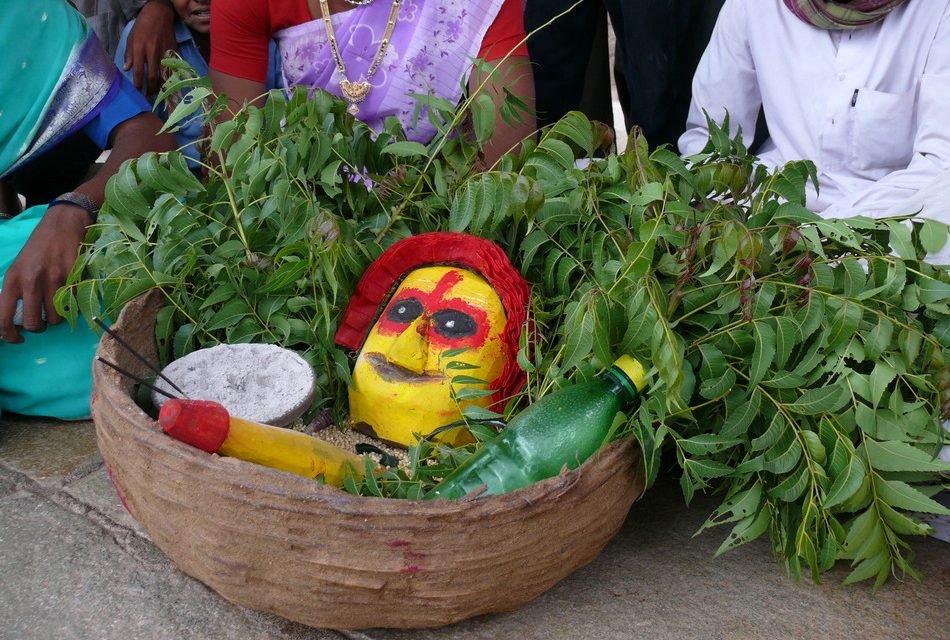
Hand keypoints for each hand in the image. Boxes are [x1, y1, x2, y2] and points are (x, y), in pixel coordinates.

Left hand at [0, 204, 90, 342]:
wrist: (61, 225)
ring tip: (56, 306)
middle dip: (38, 328)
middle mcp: (31, 281)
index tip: (16, 338)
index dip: (8, 335)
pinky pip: (72, 306)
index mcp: (12, 279)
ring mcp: (53, 280)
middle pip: (34, 323)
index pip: (3, 317)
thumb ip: (16, 290)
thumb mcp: (18, 267)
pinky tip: (69, 295)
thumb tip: (15, 318)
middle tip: (41, 321)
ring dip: (56, 318)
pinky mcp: (73, 279)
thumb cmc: (38, 248)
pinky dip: (71, 307)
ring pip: (55, 318)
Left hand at [123, 0, 176, 95]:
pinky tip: (169, 84)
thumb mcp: (131, 37)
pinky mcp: (174, 51)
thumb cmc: (143, 25)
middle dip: (151, 89)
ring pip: (164, 75)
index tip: (138, 91)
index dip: (138, 83)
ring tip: (158, 93)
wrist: (160, 13)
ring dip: (161, 86)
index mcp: (140, 48)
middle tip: (149, 96)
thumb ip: (129, 54)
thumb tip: (127, 69)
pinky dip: (171, 78)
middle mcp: (152, 51)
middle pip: (153, 76)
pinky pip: (172, 69)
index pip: (139, 70)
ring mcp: (165, 52)